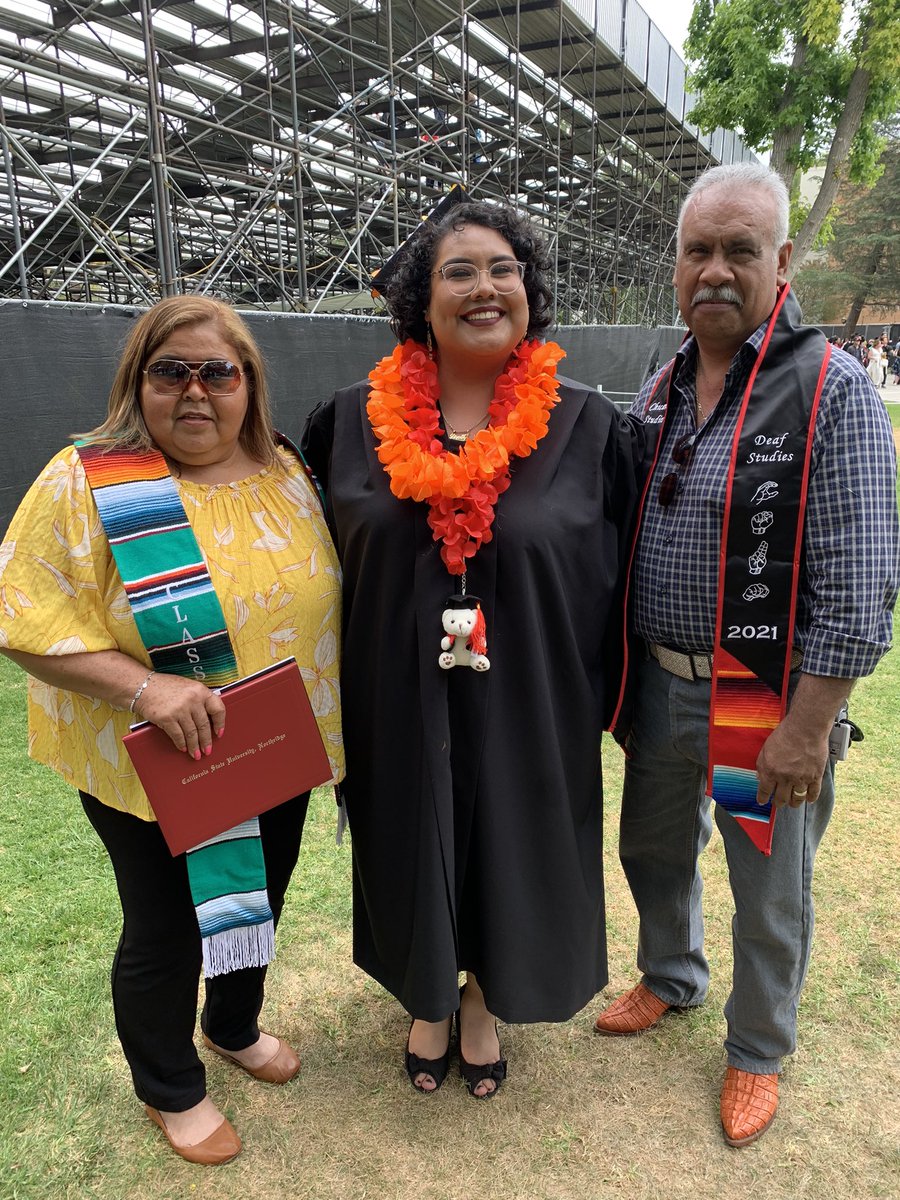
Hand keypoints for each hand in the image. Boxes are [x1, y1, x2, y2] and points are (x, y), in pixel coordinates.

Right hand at [134, 673, 225, 759]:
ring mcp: (180, 709)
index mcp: (200, 690)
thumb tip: (210, 718)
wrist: (142, 687)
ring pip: (192, 733)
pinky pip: (178, 735)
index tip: (219, 733)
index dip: (220, 723)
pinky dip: (181, 743)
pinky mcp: (167, 718)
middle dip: (206, 741)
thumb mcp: (187, 687)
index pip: (218, 708)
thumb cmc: (165, 687)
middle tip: (207, 750)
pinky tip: (183, 748)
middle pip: (204, 725)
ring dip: (194, 746)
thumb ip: (199, 699)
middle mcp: (192, 699)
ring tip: (196, 754)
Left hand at [755, 673, 851, 808]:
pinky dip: (810, 798)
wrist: (805, 728)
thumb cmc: (785, 734)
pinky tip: (808, 799)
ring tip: (792, 803)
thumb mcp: (765, 748)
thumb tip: (760, 777)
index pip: (764, 791)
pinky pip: (813, 793)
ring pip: (797, 799)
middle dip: (778, 803)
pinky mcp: (816, 776)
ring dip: (793, 803)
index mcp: (770, 771)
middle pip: (781, 798)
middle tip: (778, 803)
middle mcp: (785, 778)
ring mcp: (801, 779)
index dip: (762, 798)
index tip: (762, 801)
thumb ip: (762, 765)